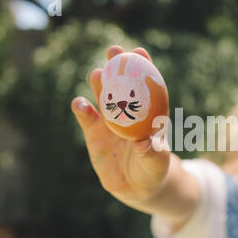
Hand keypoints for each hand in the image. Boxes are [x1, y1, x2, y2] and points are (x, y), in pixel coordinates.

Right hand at [71, 45, 170, 203]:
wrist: (136, 186)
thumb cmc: (152, 170)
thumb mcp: (156, 163)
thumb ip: (152, 152)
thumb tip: (143, 143)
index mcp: (147, 112)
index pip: (145, 84)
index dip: (143, 66)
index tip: (139, 51)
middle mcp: (127, 111)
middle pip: (120, 84)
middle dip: (117, 66)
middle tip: (113, 52)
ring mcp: (109, 121)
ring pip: (102, 96)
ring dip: (99, 84)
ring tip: (98, 75)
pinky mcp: (93, 134)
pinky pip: (86, 118)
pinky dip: (82, 109)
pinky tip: (81, 104)